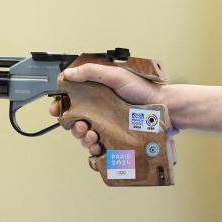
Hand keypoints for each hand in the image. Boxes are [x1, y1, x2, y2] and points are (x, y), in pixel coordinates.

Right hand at [49, 64, 221, 157]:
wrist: (165, 108)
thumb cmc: (144, 89)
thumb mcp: (116, 75)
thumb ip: (91, 72)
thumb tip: (68, 74)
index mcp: (95, 94)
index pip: (70, 101)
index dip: (60, 106)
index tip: (57, 110)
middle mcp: (99, 111)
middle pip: (74, 121)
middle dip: (72, 125)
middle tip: (81, 125)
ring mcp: (106, 127)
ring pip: (84, 137)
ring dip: (82, 138)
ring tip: (91, 135)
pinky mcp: (114, 140)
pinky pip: (98, 149)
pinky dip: (93, 149)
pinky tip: (98, 145)